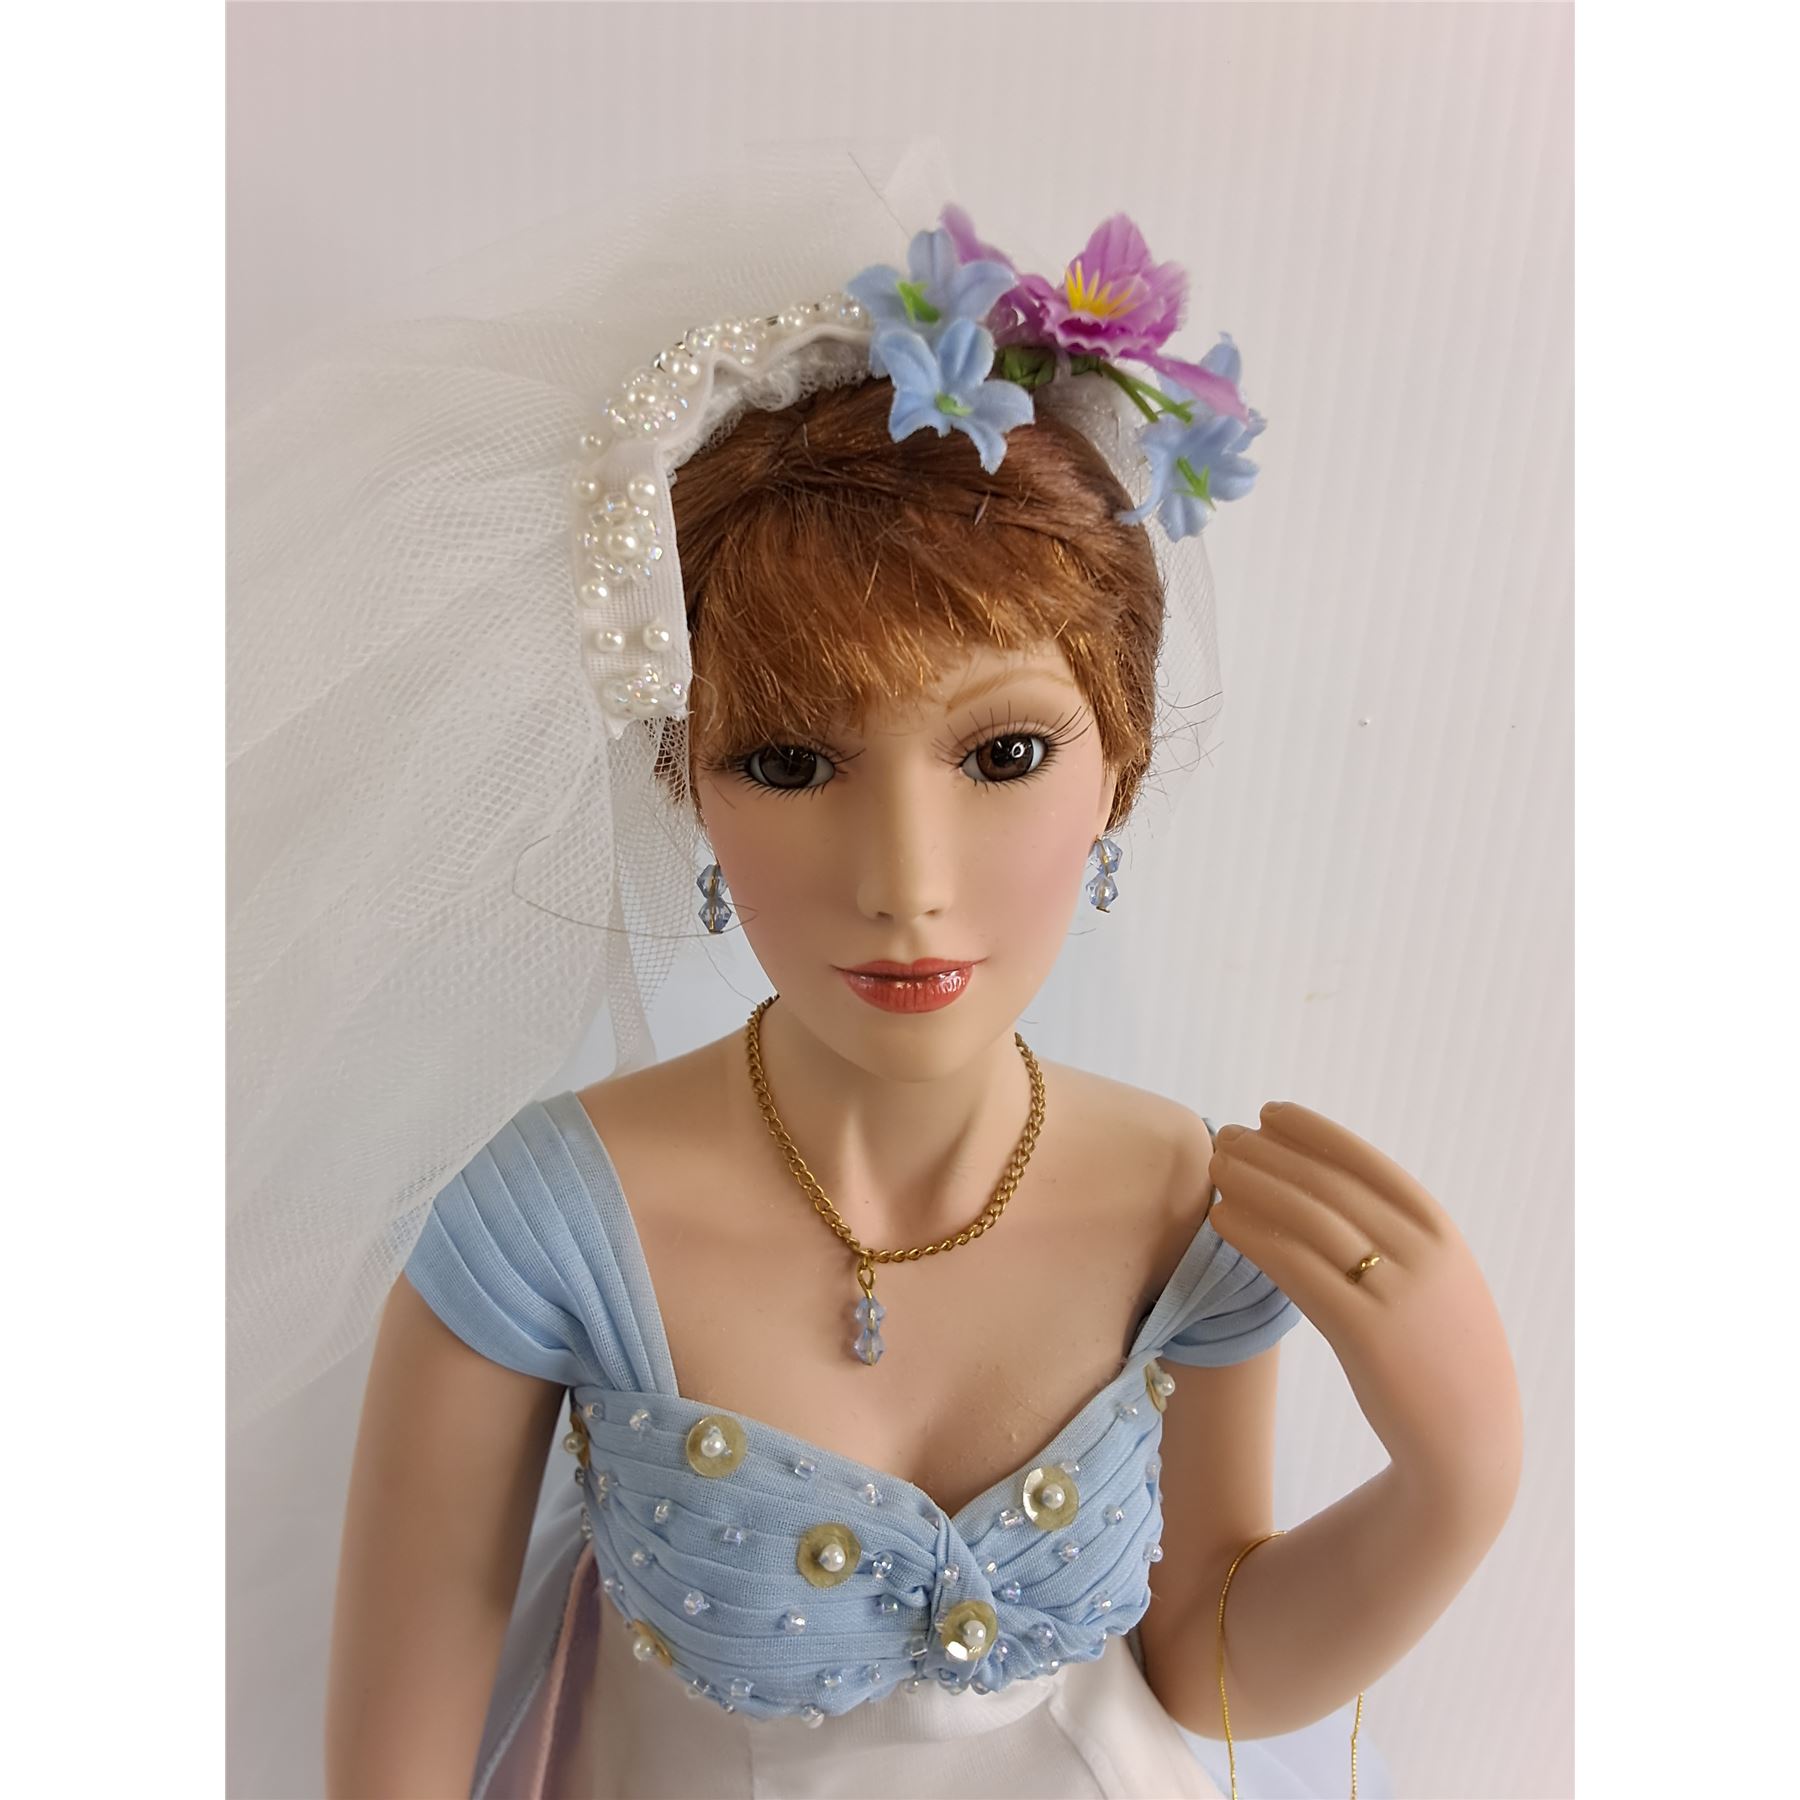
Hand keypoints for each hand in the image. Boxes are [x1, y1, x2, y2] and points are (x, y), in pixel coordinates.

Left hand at [1208, 1102, 1522, 1521]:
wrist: (1470, 1442)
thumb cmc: (1440, 1357)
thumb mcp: (1435, 1281)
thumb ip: (1395, 1237)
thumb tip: (1326, 1191)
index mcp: (1438, 1232)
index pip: (1366, 1161)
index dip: (1314, 1132)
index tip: (1270, 1113)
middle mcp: (1421, 1253)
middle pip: (1329, 1183)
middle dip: (1271, 1152)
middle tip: (1224, 1136)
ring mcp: (1397, 1292)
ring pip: (1309, 1218)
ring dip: (1255, 1185)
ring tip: (1216, 1169)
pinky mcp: (1367, 1334)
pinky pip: (1298, 1270)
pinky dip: (1256, 1237)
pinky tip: (1223, 1221)